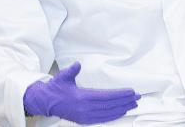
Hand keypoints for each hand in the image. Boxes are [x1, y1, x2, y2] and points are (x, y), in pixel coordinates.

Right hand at [23, 62, 139, 123]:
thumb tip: (78, 64)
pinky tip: (120, 112)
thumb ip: (71, 70)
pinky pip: (103, 119)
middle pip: (111, 106)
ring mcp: (85, 116)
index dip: (121, 95)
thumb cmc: (56, 89)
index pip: (107, 96)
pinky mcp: (84, 120)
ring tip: (133, 104)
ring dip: (122, 109)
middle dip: (126, 101)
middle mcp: (85, 108)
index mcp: (82, 97)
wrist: (46, 102)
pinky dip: (113, 116)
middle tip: (138, 97)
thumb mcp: (62, 77)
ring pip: (108, 114)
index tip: (132, 92)